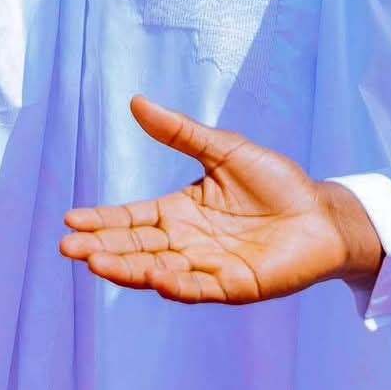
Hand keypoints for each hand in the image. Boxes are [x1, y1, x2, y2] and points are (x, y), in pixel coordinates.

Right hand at [60, 97, 384, 304]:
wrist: (322, 212)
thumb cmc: (276, 182)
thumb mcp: (224, 150)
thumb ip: (180, 132)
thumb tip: (136, 101)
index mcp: (180, 212)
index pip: (132, 218)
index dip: (103, 220)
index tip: (71, 220)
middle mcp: (186, 243)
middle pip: (136, 247)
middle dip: (102, 248)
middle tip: (68, 248)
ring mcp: (206, 267)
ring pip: (157, 270)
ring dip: (127, 269)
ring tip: (96, 263)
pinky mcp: (232, 286)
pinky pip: (197, 287)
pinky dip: (174, 284)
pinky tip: (154, 278)